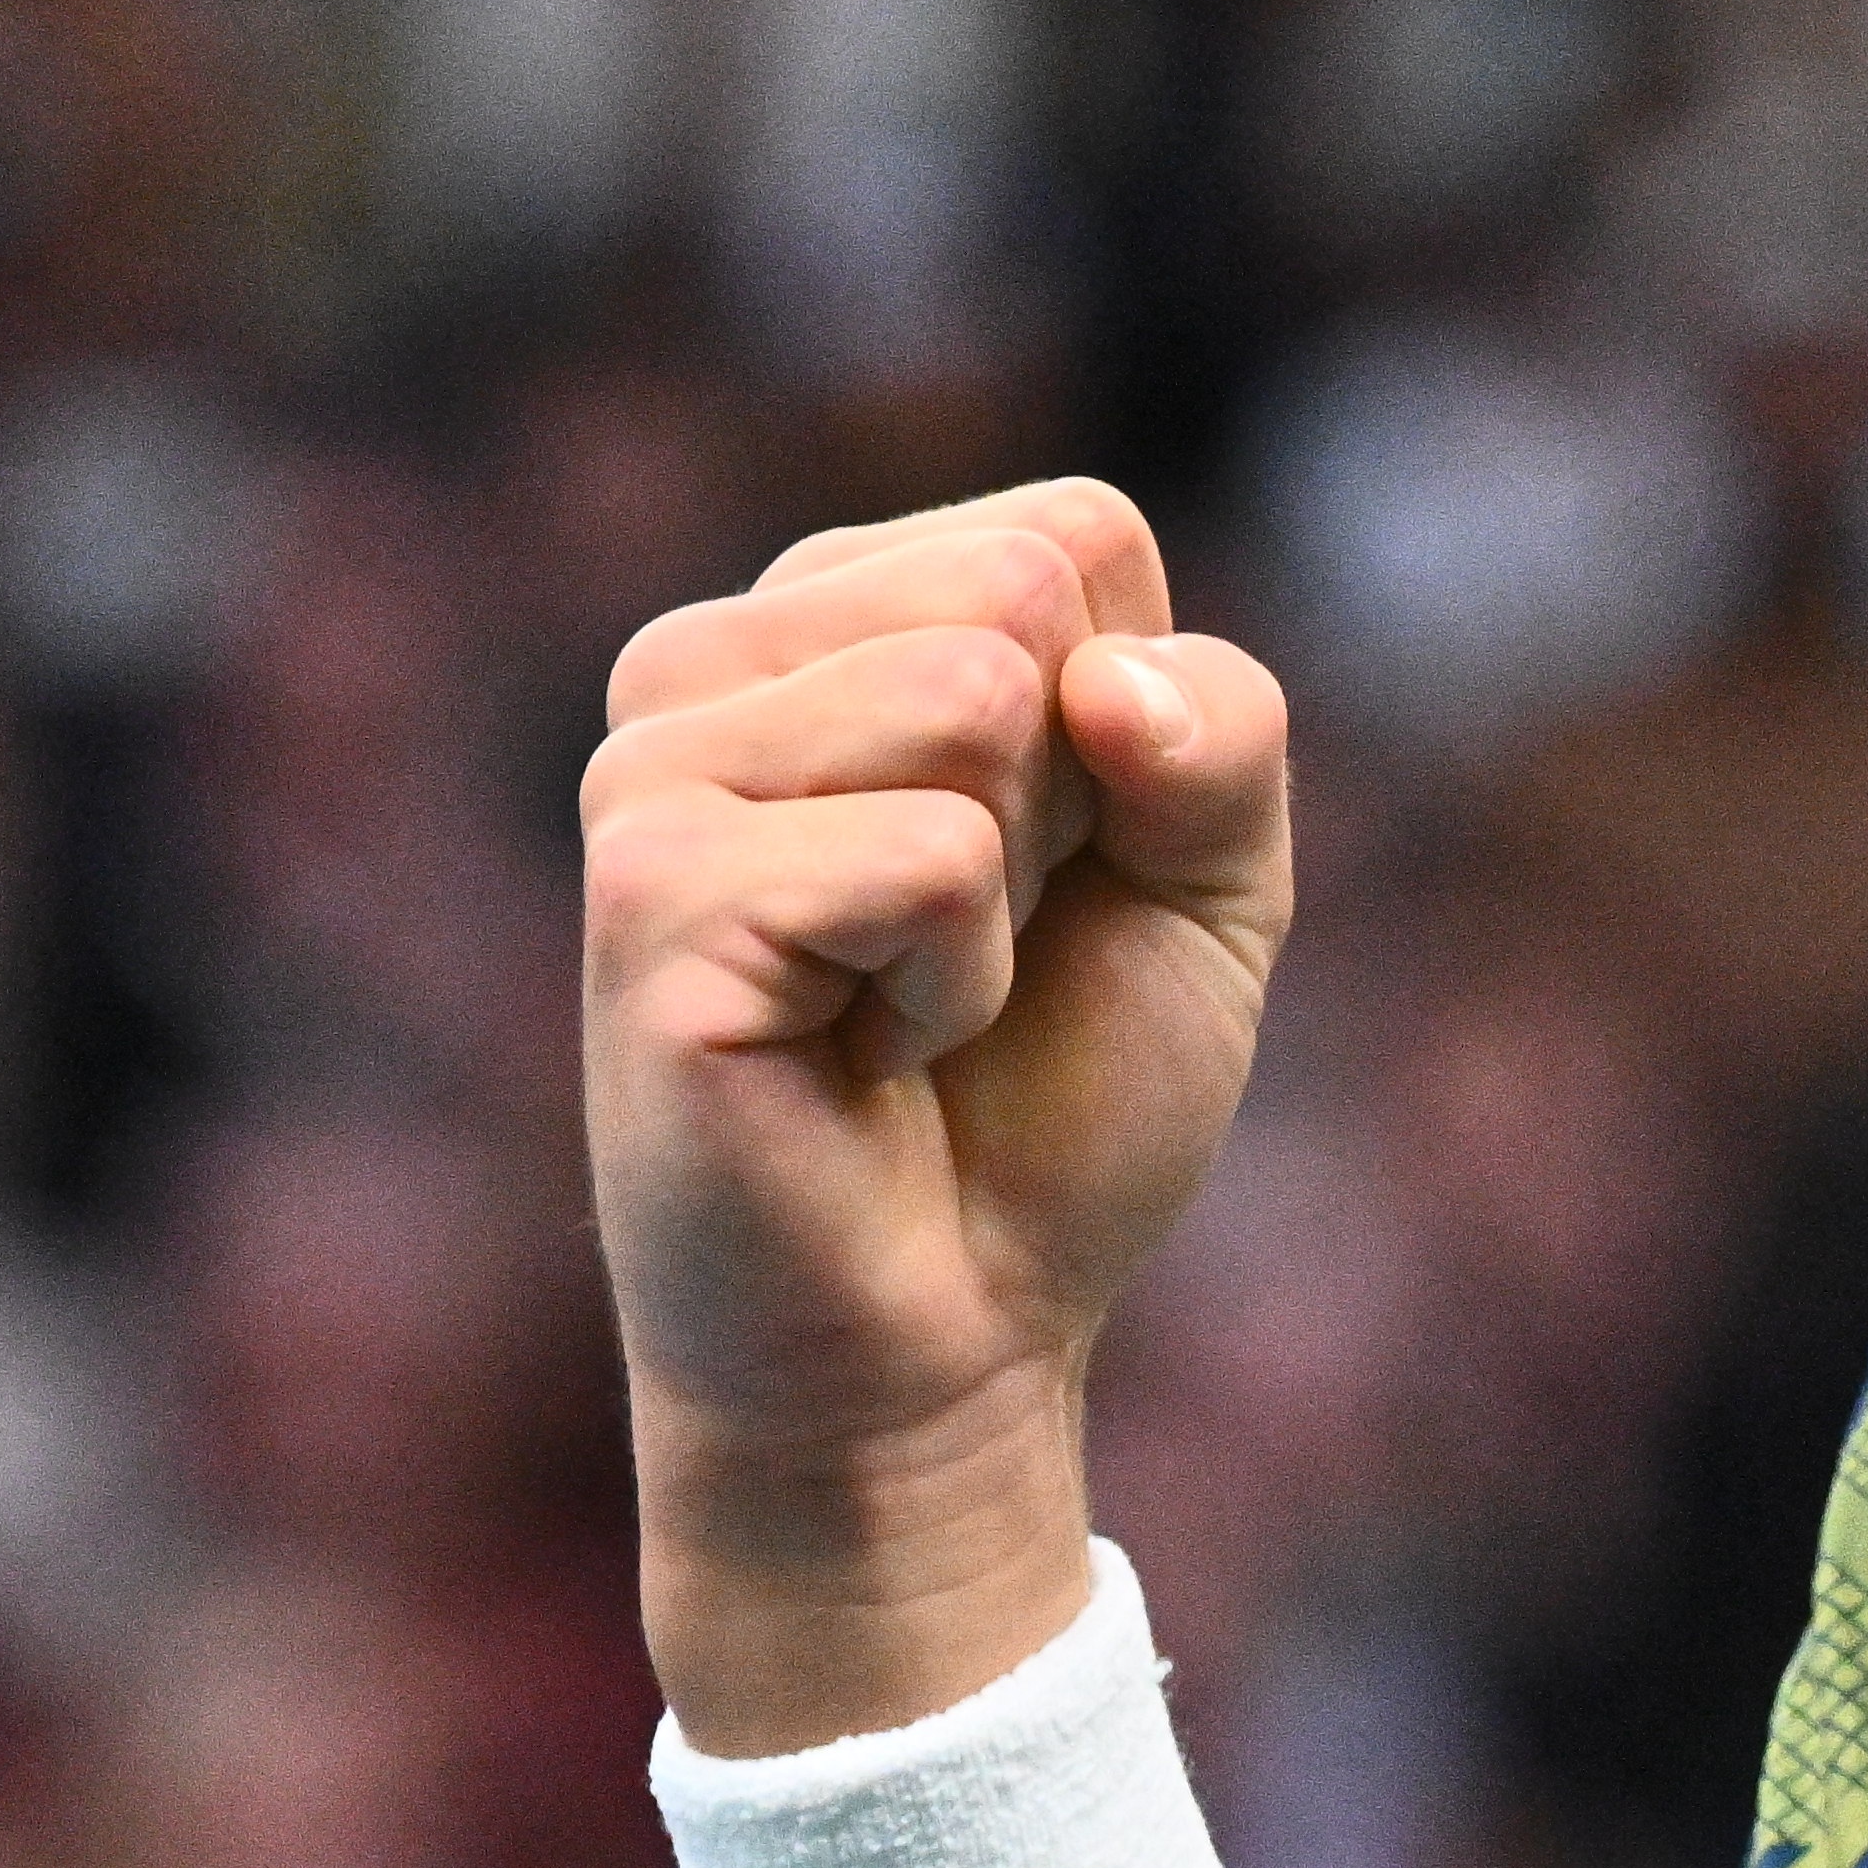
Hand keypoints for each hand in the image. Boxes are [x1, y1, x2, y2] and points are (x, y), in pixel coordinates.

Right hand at [578, 478, 1297, 1749]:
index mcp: (833, 614)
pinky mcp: (648, 894)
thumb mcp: (1210, 890)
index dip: (1135, 725)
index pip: (1078, 531)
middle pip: (1024, 593)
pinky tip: (860, 1055)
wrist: (947, 1337)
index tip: (1050, 868)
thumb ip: (1219, 733)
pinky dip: (954, 983)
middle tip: (971, 942)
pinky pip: (927, 857)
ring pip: (973, 700)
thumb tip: (1101, 678)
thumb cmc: (1052, 1100)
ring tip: (904, 994)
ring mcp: (655, 766)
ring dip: (1009, 898)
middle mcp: (711, 658)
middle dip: (1078, 800)